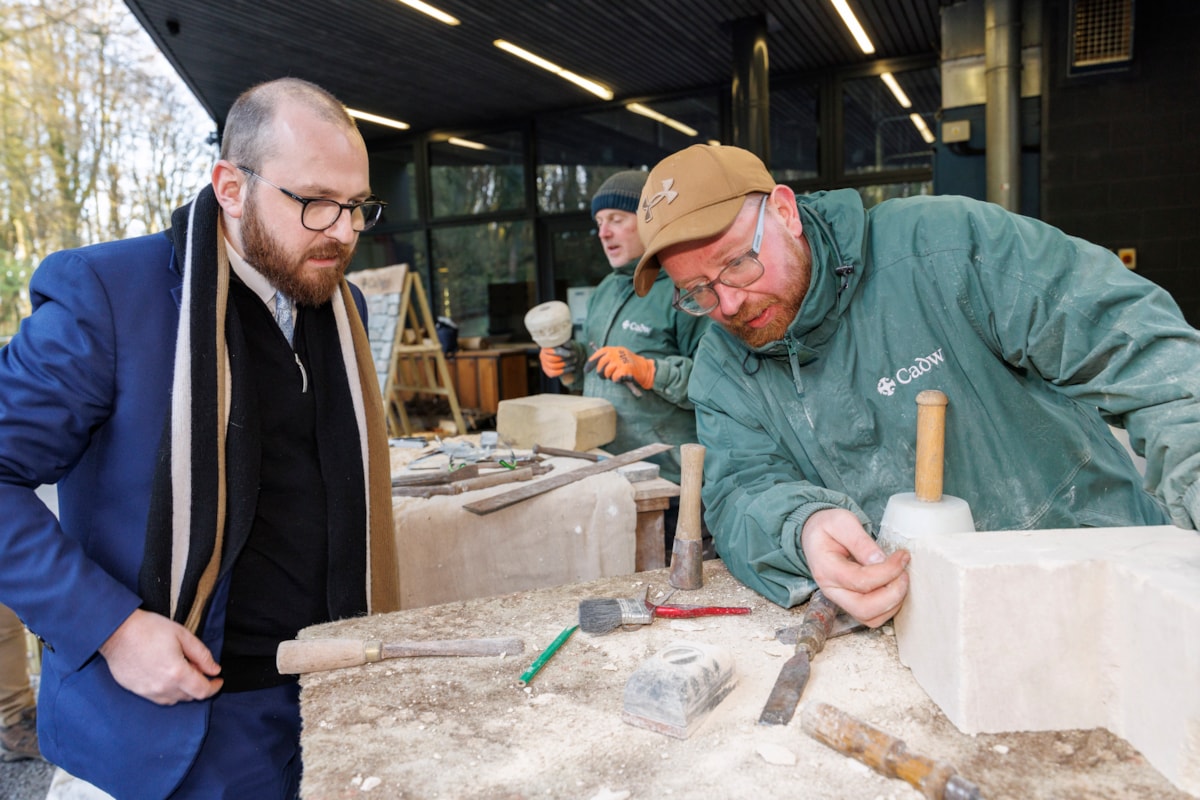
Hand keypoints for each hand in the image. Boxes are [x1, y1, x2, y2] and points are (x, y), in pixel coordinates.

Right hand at [99, 609, 223, 704]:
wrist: (116, 632)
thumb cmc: (149, 629)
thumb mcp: (182, 635)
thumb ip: (202, 655)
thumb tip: (214, 670)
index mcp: (177, 673)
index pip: (202, 691)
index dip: (214, 687)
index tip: (218, 680)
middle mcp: (163, 687)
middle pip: (189, 697)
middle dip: (199, 685)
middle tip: (198, 668)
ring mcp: (148, 691)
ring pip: (174, 700)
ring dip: (183, 690)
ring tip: (182, 670)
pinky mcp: (136, 691)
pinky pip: (158, 698)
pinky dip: (168, 691)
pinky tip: (166, 676)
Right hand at [539, 345, 578, 377]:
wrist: (563, 354)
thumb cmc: (564, 346)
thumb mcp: (565, 343)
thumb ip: (565, 343)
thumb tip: (567, 344)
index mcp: (545, 347)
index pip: (551, 350)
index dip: (561, 352)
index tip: (570, 354)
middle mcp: (542, 355)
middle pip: (552, 359)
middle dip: (565, 359)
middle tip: (574, 357)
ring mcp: (544, 364)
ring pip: (554, 366)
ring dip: (566, 364)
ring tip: (574, 361)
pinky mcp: (547, 371)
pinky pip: (554, 373)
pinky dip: (565, 370)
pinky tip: (572, 367)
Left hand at [585, 346, 655, 389]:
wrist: (644, 368)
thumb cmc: (628, 363)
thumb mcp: (617, 356)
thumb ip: (606, 358)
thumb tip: (590, 366)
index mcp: (612, 349)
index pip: (598, 355)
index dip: (590, 363)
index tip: (586, 371)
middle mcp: (615, 353)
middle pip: (600, 366)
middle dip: (601, 373)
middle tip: (604, 377)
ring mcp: (620, 361)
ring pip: (607, 373)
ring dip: (610, 377)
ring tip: (617, 375)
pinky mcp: (624, 369)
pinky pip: (614, 378)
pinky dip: (617, 380)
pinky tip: (622, 378)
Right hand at [800, 508, 909, 627]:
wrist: (815, 535)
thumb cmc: (828, 527)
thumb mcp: (842, 522)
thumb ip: (860, 541)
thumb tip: (881, 560)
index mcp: (826, 569)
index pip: (860, 581)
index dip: (887, 571)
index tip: (902, 556)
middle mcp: (832, 590)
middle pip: (864, 609)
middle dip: (893, 594)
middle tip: (904, 573)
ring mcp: (841, 600)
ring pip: (871, 618)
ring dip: (893, 603)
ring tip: (901, 579)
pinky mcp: (851, 604)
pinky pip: (874, 617)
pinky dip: (890, 606)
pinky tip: (894, 586)